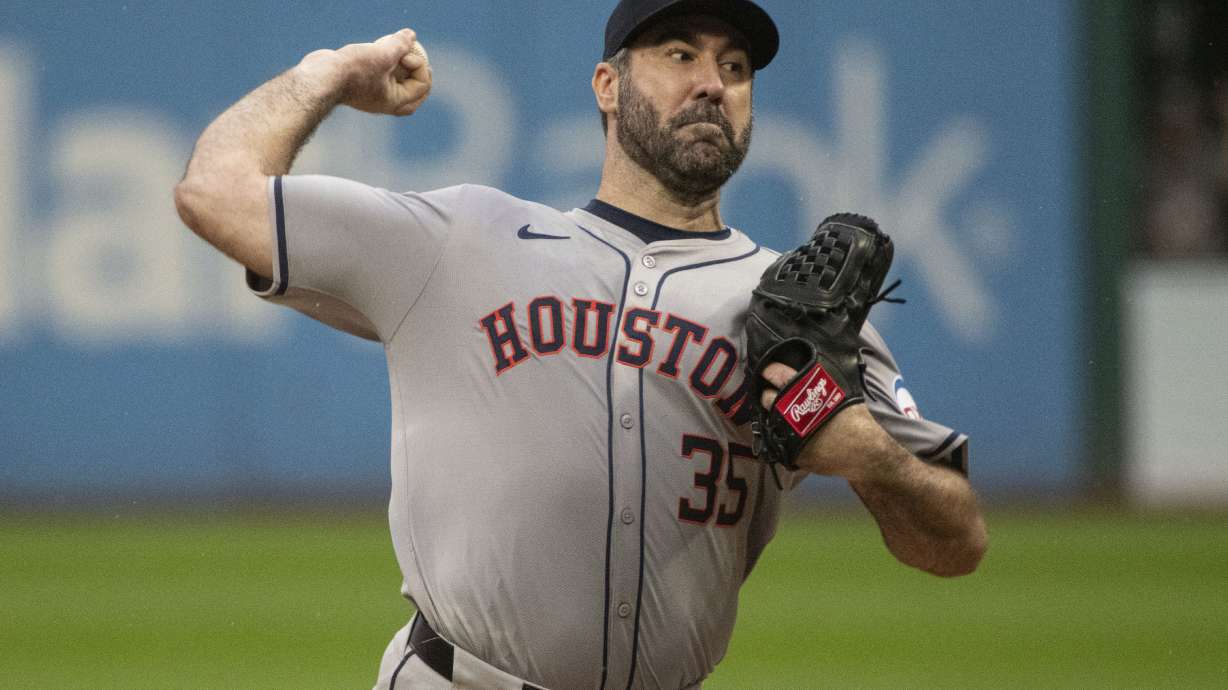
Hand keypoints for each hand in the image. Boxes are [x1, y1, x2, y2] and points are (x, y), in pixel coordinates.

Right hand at [298, 28, 431, 115]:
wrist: (321, 76)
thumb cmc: (352, 71)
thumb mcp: (383, 54)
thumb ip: (400, 44)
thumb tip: (411, 35)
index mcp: (395, 102)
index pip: (422, 85)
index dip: (419, 65)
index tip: (405, 53)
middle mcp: (385, 102)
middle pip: (413, 93)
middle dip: (418, 74)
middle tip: (417, 56)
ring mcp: (372, 94)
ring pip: (395, 83)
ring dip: (399, 67)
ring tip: (397, 49)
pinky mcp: (360, 84)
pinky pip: (379, 75)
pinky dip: (383, 63)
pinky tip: (378, 48)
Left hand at [759, 362, 893, 479]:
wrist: (865, 450)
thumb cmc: (856, 419)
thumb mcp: (840, 391)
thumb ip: (820, 382)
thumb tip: (809, 371)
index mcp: (807, 392)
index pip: (779, 375)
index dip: (770, 371)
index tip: (766, 371)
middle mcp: (794, 411)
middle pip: (768, 398)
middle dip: (768, 396)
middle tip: (773, 396)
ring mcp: (791, 433)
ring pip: (771, 421)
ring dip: (774, 416)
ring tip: (783, 415)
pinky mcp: (792, 452)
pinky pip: (781, 442)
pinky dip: (784, 437)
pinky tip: (792, 434)